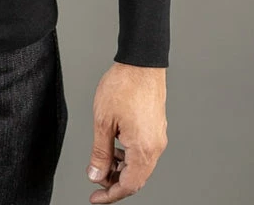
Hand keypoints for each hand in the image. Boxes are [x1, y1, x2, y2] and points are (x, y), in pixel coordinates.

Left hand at [85, 61, 167, 201]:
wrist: (142, 63)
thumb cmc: (123, 86)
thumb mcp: (103, 121)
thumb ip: (100, 152)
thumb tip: (96, 175)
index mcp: (143, 149)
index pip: (129, 185)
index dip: (110, 195)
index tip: (95, 199)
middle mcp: (155, 147)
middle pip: (137, 179)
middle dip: (115, 182)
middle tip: (96, 179)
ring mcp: (158, 137)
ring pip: (140, 165)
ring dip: (122, 169)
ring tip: (103, 162)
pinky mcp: (157, 128)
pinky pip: (143, 152)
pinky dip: (129, 156)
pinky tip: (115, 147)